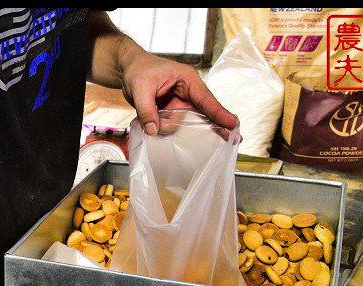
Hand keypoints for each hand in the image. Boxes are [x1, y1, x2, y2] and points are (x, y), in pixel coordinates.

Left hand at [120, 51, 237, 137]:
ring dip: (167, 125)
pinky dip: (164, 127)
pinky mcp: (171, 111)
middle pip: (205, 112)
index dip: (219, 113)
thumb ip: (147, 110)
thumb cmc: (138, 70)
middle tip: (233, 138)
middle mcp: (188, 92)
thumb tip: (153, 131)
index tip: (232, 124)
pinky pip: (172, 124)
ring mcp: (180, 103)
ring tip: (150, 113)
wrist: (128, 70)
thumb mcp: (140, 88)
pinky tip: (155, 125)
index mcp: (188, 80)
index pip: (206, 99)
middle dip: (215, 125)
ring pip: (183, 123)